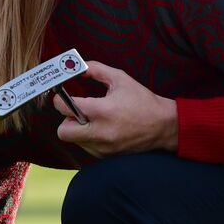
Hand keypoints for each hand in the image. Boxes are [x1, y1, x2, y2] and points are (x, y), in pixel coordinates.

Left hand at [54, 62, 177, 155]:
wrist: (164, 126)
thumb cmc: (142, 101)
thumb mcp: (120, 79)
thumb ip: (96, 70)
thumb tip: (78, 68)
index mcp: (102, 110)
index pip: (66, 107)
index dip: (59, 100)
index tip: (61, 96)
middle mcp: (100, 131)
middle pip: (63, 131)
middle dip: (65, 119)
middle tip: (74, 111)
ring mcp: (103, 146)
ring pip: (74, 140)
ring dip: (77, 129)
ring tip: (92, 119)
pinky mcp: (106, 155)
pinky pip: (85, 147)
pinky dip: (87, 138)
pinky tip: (100, 129)